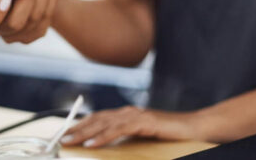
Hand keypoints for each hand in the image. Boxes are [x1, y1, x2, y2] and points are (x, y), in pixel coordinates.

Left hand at [61, 106, 197, 147]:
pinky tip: (93, 143)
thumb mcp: (142, 137)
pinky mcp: (145, 122)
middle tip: (60, 138)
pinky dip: (104, 136)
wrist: (194, 128)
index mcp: (126, 115)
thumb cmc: (169, 135)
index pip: (97, 118)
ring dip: (85, 133)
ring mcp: (136, 115)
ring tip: (71, 141)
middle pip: (96, 119)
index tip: (64, 134)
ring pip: (104, 123)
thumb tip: (106, 144)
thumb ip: (126, 137)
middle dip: (77, 129)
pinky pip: (120, 130)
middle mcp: (128, 112)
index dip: (80, 125)